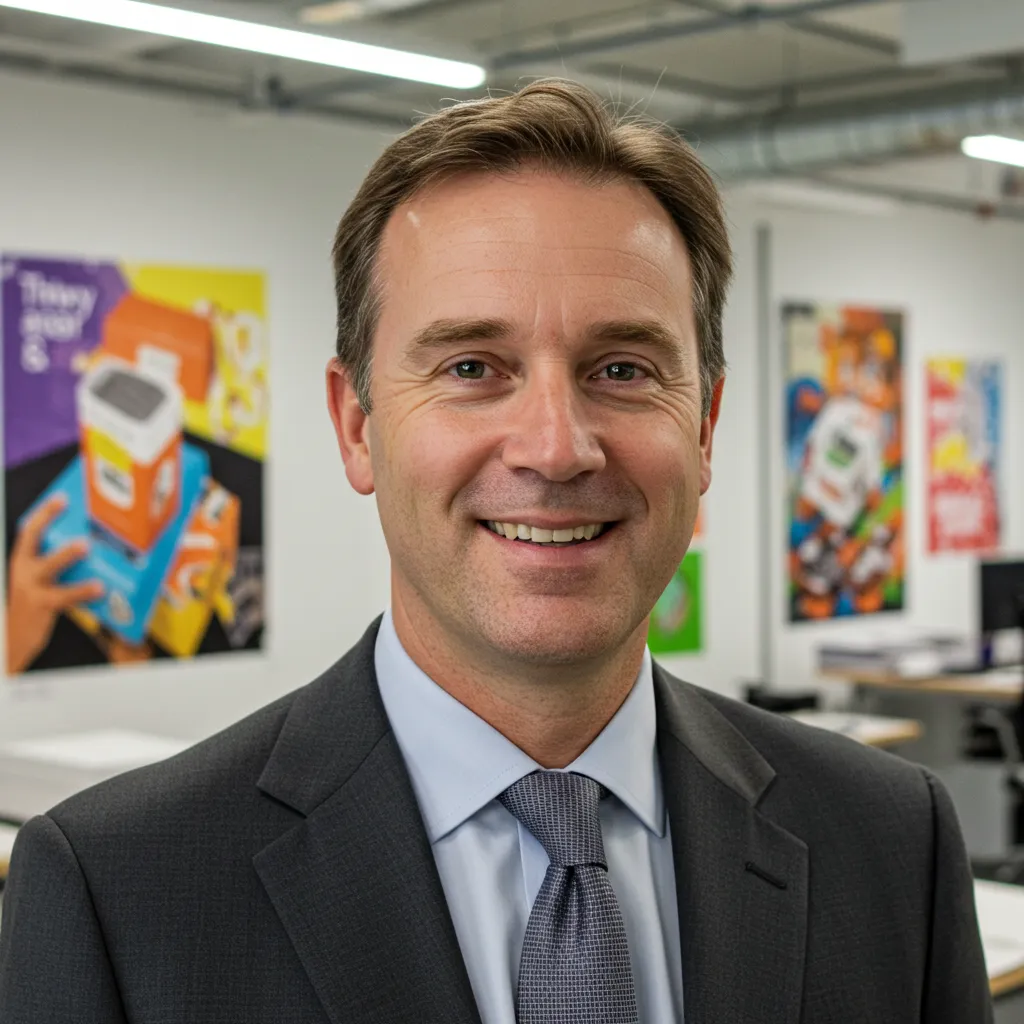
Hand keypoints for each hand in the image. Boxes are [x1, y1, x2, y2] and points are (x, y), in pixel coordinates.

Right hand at [6, 494, 104, 674]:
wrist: (15, 639)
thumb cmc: (37, 605)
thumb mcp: (42, 581)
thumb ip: (61, 565)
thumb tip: (96, 548)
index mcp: (23, 560)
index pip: (30, 531)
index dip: (44, 512)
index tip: (62, 497)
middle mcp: (23, 570)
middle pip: (32, 539)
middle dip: (47, 519)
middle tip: (68, 504)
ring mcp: (30, 588)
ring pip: (49, 566)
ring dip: (66, 554)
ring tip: (85, 545)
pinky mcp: (41, 606)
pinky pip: (64, 596)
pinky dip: (83, 591)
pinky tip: (100, 588)